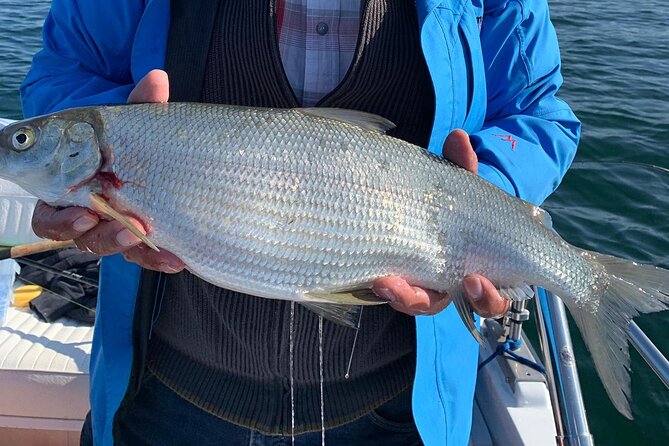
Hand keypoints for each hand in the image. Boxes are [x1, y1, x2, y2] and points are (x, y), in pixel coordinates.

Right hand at [31, 69, 184, 273]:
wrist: (153, 155)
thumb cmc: (127, 140)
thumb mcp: (132, 123)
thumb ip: (141, 105)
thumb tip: (157, 78)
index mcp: (69, 189)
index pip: (51, 215)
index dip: (63, 220)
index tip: (86, 215)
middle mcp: (86, 214)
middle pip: (81, 237)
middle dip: (101, 235)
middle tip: (125, 225)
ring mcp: (114, 227)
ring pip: (112, 247)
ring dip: (128, 246)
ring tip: (148, 236)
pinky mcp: (140, 238)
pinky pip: (143, 255)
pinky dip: (158, 258)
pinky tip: (177, 259)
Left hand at [371, 129, 509, 317]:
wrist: (426, 206)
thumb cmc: (453, 204)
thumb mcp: (459, 186)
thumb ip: (461, 166)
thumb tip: (458, 136)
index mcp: (476, 270)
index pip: (487, 296)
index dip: (486, 297)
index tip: (475, 281)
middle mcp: (447, 285)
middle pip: (444, 306)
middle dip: (430, 301)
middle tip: (407, 288)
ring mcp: (419, 285)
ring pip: (415, 304)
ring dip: (404, 298)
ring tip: (387, 283)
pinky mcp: (396, 280)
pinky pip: (392, 294)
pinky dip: (386, 289)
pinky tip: (375, 279)